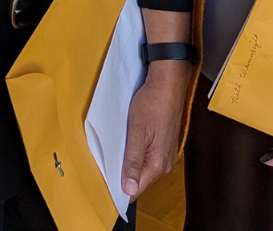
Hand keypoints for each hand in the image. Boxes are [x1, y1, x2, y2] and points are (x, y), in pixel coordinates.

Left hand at [121, 60, 189, 199]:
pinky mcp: (164, 144)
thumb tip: (129, 189)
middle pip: (139, 178)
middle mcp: (164, 163)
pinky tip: (129, 140)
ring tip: (118, 148)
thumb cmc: (153, 104)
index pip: (136, 188)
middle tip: (107, 160)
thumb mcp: (137, 133)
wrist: (168, 85)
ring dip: (129, 160)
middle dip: (123, 172)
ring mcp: (165, 153)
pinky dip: (136, 151)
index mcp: (157, 164)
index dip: (119, 187)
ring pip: (143, 166)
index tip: (105, 181)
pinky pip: (147, 155)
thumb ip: (133, 162)